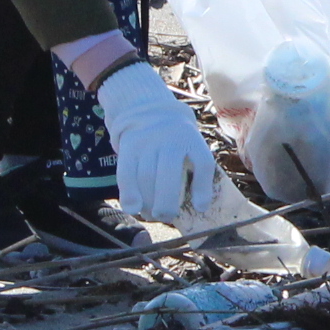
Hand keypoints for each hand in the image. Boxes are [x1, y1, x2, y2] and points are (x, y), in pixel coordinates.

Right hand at [95, 59, 221, 223]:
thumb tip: (201, 207)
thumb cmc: (177, 142)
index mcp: (192, 139)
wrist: (149, 112)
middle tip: (166, 216)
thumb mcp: (192, 149)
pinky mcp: (129, 146)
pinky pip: (126, 173)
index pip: (202, 162)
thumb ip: (198, 173)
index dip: (203, 187)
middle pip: (169, 172)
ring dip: (148, 202)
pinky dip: (128, 193)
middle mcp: (170, 137)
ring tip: (151, 214)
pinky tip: (132, 208)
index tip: (201, 207)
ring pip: (146, 175)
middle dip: (167, 202)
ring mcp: (147, 140)